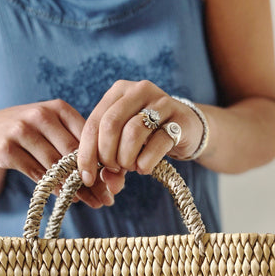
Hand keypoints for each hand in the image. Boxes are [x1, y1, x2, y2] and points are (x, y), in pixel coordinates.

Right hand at [0, 98, 122, 206]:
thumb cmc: (34, 134)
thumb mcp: (56, 131)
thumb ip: (82, 147)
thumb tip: (115, 178)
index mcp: (59, 108)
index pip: (88, 137)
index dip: (103, 161)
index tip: (116, 181)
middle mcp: (41, 115)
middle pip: (73, 154)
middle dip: (92, 179)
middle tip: (107, 198)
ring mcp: (21, 130)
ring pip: (56, 166)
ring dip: (75, 188)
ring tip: (91, 202)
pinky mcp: (7, 149)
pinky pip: (37, 174)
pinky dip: (54, 188)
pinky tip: (67, 197)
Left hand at [76, 80, 203, 187]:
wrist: (188, 129)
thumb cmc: (149, 137)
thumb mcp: (124, 146)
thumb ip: (111, 164)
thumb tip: (109, 185)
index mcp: (118, 92)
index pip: (94, 122)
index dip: (86, 152)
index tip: (86, 176)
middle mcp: (139, 90)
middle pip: (110, 124)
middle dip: (107, 155)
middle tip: (114, 169)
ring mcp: (162, 102)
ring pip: (133, 132)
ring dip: (127, 158)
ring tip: (131, 167)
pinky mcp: (180, 120)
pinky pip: (157, 143)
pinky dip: (146, 161)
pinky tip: (144, 168)